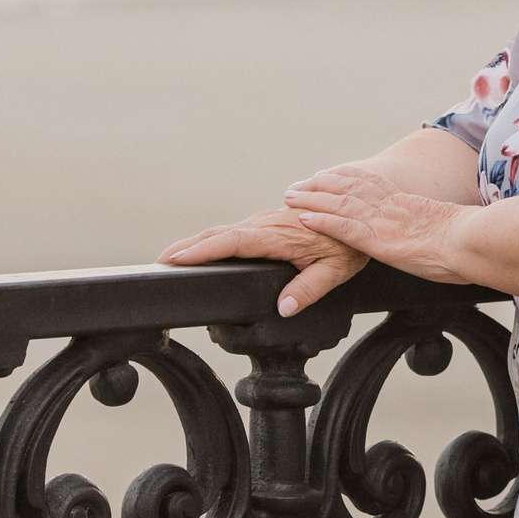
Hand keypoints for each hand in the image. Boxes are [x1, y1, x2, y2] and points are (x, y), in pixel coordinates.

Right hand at [160, 207, 368, 316]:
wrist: (358, 209)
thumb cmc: (348, 242)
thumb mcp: (335, 270)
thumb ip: (309, 289)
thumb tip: (283, 308)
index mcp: (278, 236)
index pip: (233, 242)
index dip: (203, 250)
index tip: (177, 258)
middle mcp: (266, 225)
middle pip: (218, 234)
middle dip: (187, 247)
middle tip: (160, 262)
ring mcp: (265, 222)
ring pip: (224, 231)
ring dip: (196, 243)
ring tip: (170, 258)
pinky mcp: (266, 223)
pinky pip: (234, 232)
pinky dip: (211, 240)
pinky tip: (200, 251)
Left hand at [284, 167, 472, 284]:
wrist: (472, 242)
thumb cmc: (468, 241)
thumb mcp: (448, 229)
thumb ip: (433, 229)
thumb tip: (438, 235)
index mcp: (407, 202)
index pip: (369, 184)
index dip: (344, 178)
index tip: (326, 175)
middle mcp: (391, 206)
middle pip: (348, 190)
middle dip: (319, 186)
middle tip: (297, 185)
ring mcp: (383, 221)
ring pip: (340, 204)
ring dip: (312, 199)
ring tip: (291, 196)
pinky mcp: (378, 239)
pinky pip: (344, 227)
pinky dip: (322, 221)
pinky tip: (305, 218)